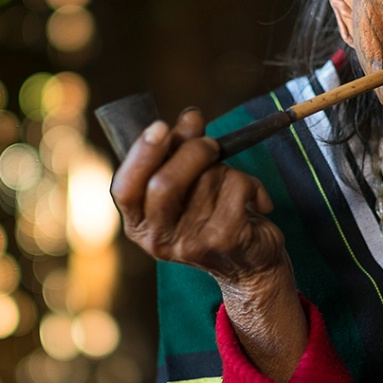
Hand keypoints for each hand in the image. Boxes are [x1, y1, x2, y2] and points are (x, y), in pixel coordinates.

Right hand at [110, 108, 305, 380]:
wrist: (251, 266)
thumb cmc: (214, 217)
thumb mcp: (190, 186)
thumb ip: (181, 150)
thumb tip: (190, 116)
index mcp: (139, 225)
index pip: (124, 189)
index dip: (141, 154)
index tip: (161, 126)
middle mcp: (157, 239)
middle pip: (164, 183)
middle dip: (191, 152)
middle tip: (211, 145)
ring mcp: (190, 243)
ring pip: (207, 178)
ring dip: (226, 169)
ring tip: (233, 187)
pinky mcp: (223, 240)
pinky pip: (236, 186)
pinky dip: (252, 183)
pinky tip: (257, 201)